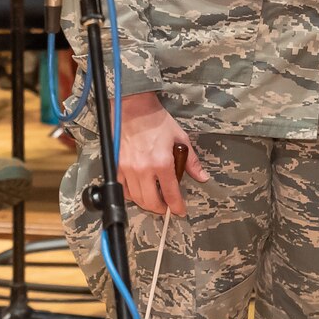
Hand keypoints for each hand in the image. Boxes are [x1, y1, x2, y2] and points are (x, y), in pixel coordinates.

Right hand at [118, 92, 208, 214]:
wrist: (132, 108)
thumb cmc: (156, 121)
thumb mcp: (180, 137)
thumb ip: (191, 161)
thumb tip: (202, 177)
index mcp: (162, 163)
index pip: (171, 194)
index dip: (177, 206)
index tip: (180, 211)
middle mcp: (144, 170)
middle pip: (151, 202)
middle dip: (161, 208)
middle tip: (167, 206)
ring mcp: (128, 169)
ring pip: (136, 199)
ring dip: (146, 203)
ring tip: (154, 199)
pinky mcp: (116, 167)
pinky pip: (123, 189)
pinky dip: (131, 194)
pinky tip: (139, 191)